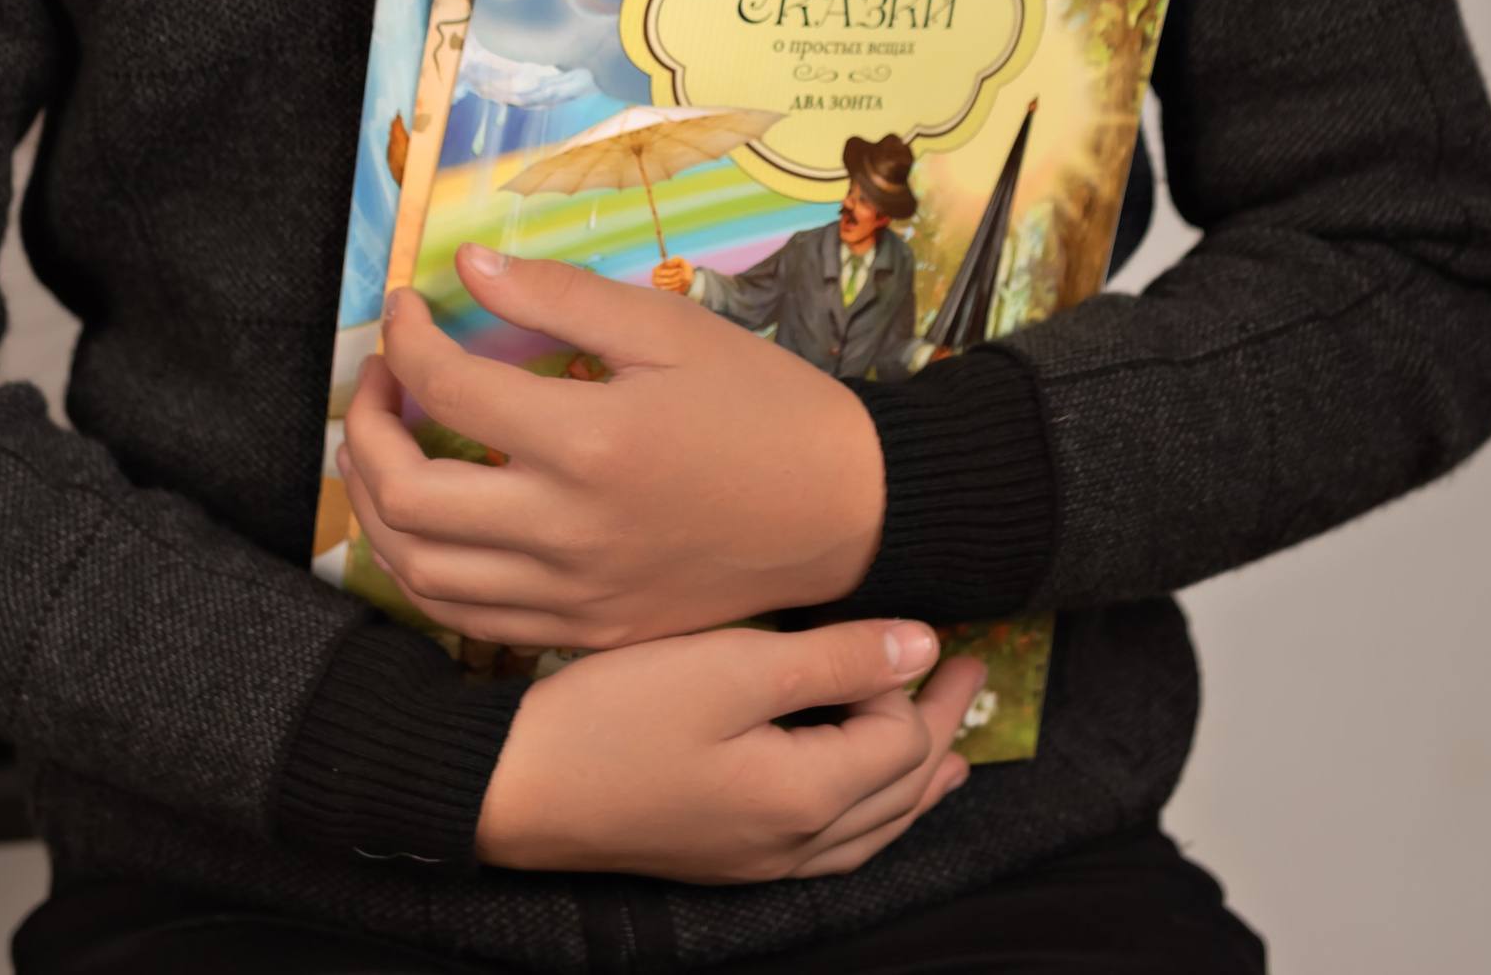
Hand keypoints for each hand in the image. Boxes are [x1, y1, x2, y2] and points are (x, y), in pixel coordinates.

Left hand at [342, 247, 884, 645]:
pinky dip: (421, 569)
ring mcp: (572, 595)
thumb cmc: (763, 406)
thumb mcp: (669, 328)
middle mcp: (566, 532)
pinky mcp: (585, 630)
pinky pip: (468, 617)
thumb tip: (467, 266)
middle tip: (380, 375)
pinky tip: (427, 521)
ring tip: (385, 444)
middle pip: (407, 495)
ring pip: (420, 570)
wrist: (844, 512)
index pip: (446, 390)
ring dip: (376, 503)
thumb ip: (559, 295)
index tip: (407, 306)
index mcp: (588, 443)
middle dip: (363, 425)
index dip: (406, 338)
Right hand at [476, 617, 980, 879]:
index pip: (900, 743)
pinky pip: (829, 846)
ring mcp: (755, 861)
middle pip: (897, 793)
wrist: (514, 785)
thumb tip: (923, 647)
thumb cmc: (615, 715)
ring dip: (914, 784)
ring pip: (869, 831)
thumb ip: (833, 660)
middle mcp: (791, 846)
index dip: (919, 685)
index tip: (933, 628)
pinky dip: (868, 815)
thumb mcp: (728, 666)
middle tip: (976, 675)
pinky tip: (863, 797)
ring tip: (952, 755)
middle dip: (942, 733)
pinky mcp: (722, 855)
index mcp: (803, 799)